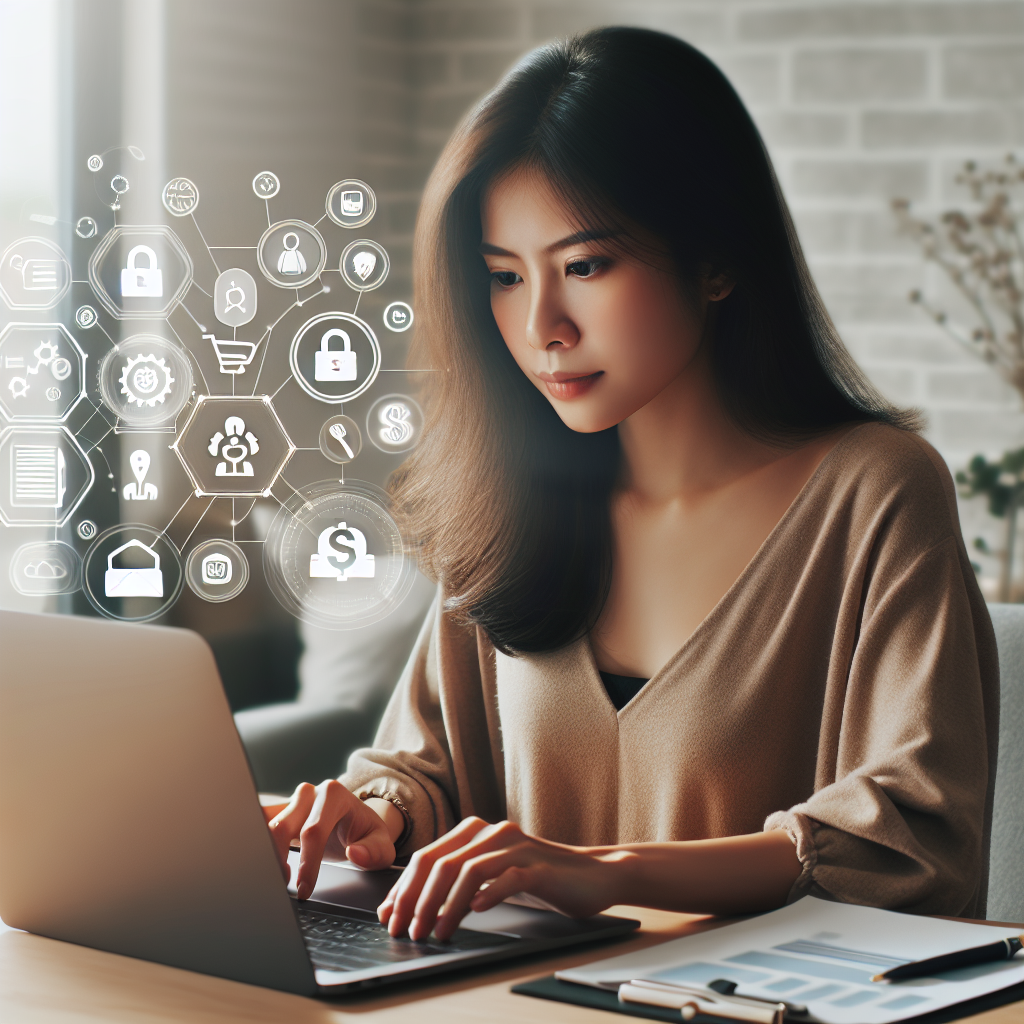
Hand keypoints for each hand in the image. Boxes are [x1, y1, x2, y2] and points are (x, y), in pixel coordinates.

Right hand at [263, 780, 396, 898]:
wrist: (355, 821)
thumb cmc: (366, 834)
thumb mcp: (381, 843)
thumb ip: (373, 851)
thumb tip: (354, 853)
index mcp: (334, 795)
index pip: (313, 831)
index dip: (307, 863)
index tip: (305, 889)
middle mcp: (309, 793)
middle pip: (282, 826)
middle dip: (278, 858)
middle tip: (283, 886)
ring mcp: (290, 801)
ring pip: (264, 824)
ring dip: (263, 852)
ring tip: (271, 878)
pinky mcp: (277, 811)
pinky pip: (257, 824)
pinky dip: (254, 844)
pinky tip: (258, 865)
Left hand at [377, 817, 620, 941]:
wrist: (592, 874)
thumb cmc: (539, 877)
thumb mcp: (491, 875)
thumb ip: (455, 883)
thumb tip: (408, 907)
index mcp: (475, 831)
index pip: (427, 857)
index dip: (403, 888)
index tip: (390, 918)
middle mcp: (492, 832)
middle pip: (441, 863)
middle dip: (417, 900)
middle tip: (407, 931)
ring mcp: (516, 846)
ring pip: (468, 870)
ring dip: (445, 905)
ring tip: (436, 933)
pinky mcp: (539, 866)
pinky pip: (507, 877)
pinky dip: (488, 894)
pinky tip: (476, 912)